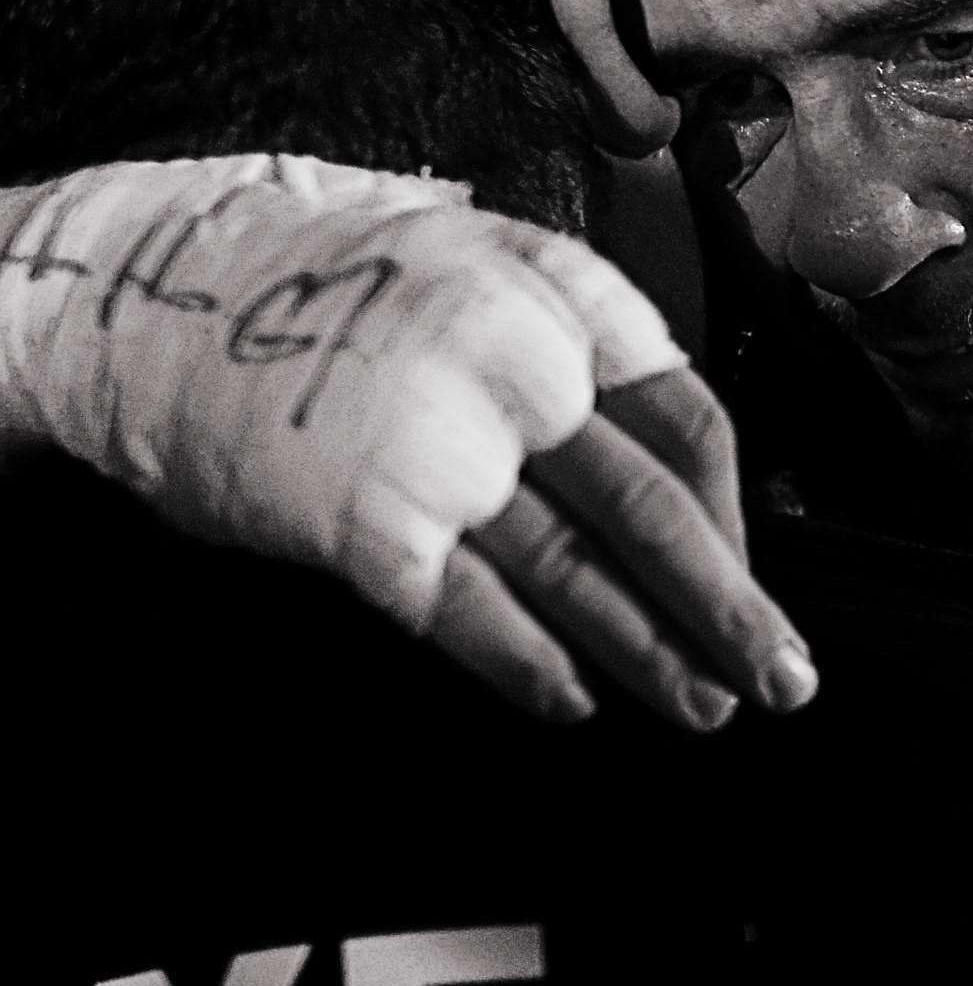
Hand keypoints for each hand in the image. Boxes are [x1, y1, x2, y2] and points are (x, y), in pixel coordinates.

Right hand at [0, 155, 815, 730]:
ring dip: (646, 652)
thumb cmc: (359, 300)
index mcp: (564, 300)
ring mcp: (439, 441)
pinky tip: (570, 699)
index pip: (690, 422)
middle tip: (778, 678)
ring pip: (575, 568)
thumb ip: (592, 368)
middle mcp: (515, 366)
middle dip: (725, 607)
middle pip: (653, 509)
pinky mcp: (364, 513)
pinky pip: (469, 608)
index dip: (733, 516)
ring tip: (699, 706)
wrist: (181, 295)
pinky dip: (526, 663)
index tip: (748, 573)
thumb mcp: (499, 278)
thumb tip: (690, 494)